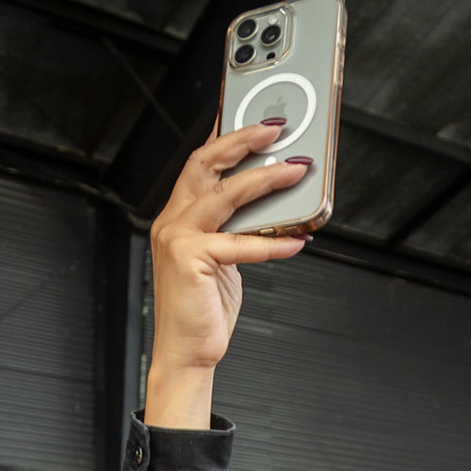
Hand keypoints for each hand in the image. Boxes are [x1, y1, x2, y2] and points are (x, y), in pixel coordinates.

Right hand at [145, 124, 309, 426]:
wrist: (187, 353)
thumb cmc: (204, 310)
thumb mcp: (224, 260)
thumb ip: (238, 229)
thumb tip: (275, 206)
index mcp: (178, 218)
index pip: (201, 163)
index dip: (226, 135)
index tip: (255, 117)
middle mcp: (172, 223)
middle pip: (206, 163)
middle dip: (242, 140)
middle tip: (276, 129)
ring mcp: (177, 239)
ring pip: (225, 195)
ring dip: (265, 180)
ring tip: (296, 172)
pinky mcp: (190, 260)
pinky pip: (240, 244)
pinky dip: (272, 242)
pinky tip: (297, 241)